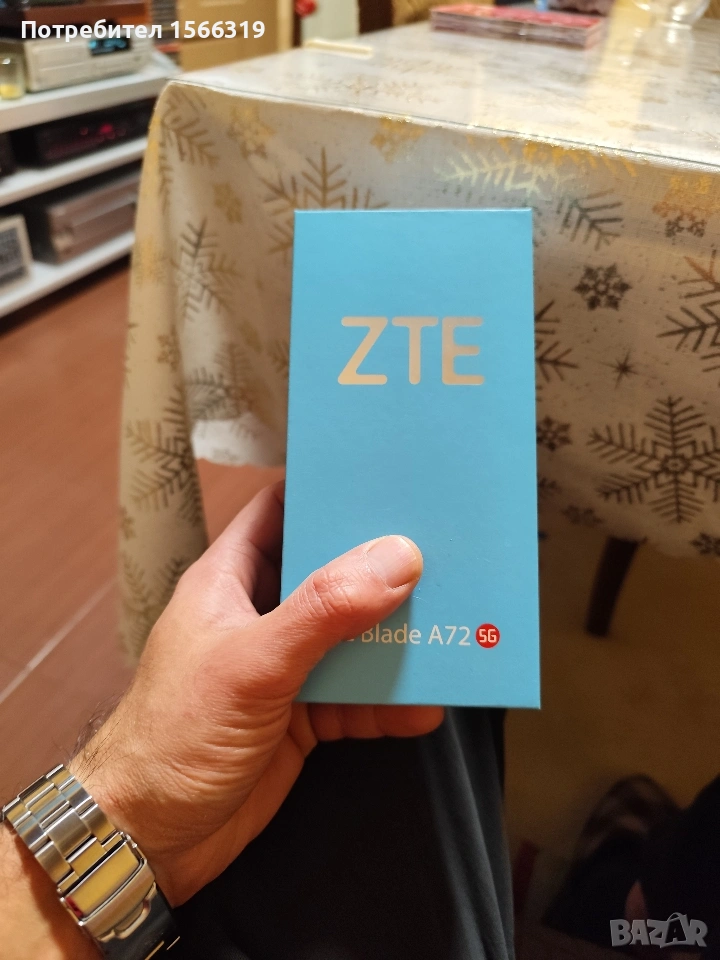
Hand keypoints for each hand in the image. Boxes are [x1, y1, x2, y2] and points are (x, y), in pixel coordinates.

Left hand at [72, 481, 442, 905]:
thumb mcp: (251, 663)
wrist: (148, 839)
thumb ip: (323, 611)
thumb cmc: (172, 736)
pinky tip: (425, 704)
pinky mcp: (301, 718)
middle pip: (328, 574)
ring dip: (394, 637)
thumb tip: (396, 558)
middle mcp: (259, 617)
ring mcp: (282, 669)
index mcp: (229, 581)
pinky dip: (389, 701)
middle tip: (440, 549)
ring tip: (451, 623)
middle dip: (380, 566)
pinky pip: (356, 699)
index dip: (323, 491)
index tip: (382, 477)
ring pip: (350, 638)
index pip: (278, 512)